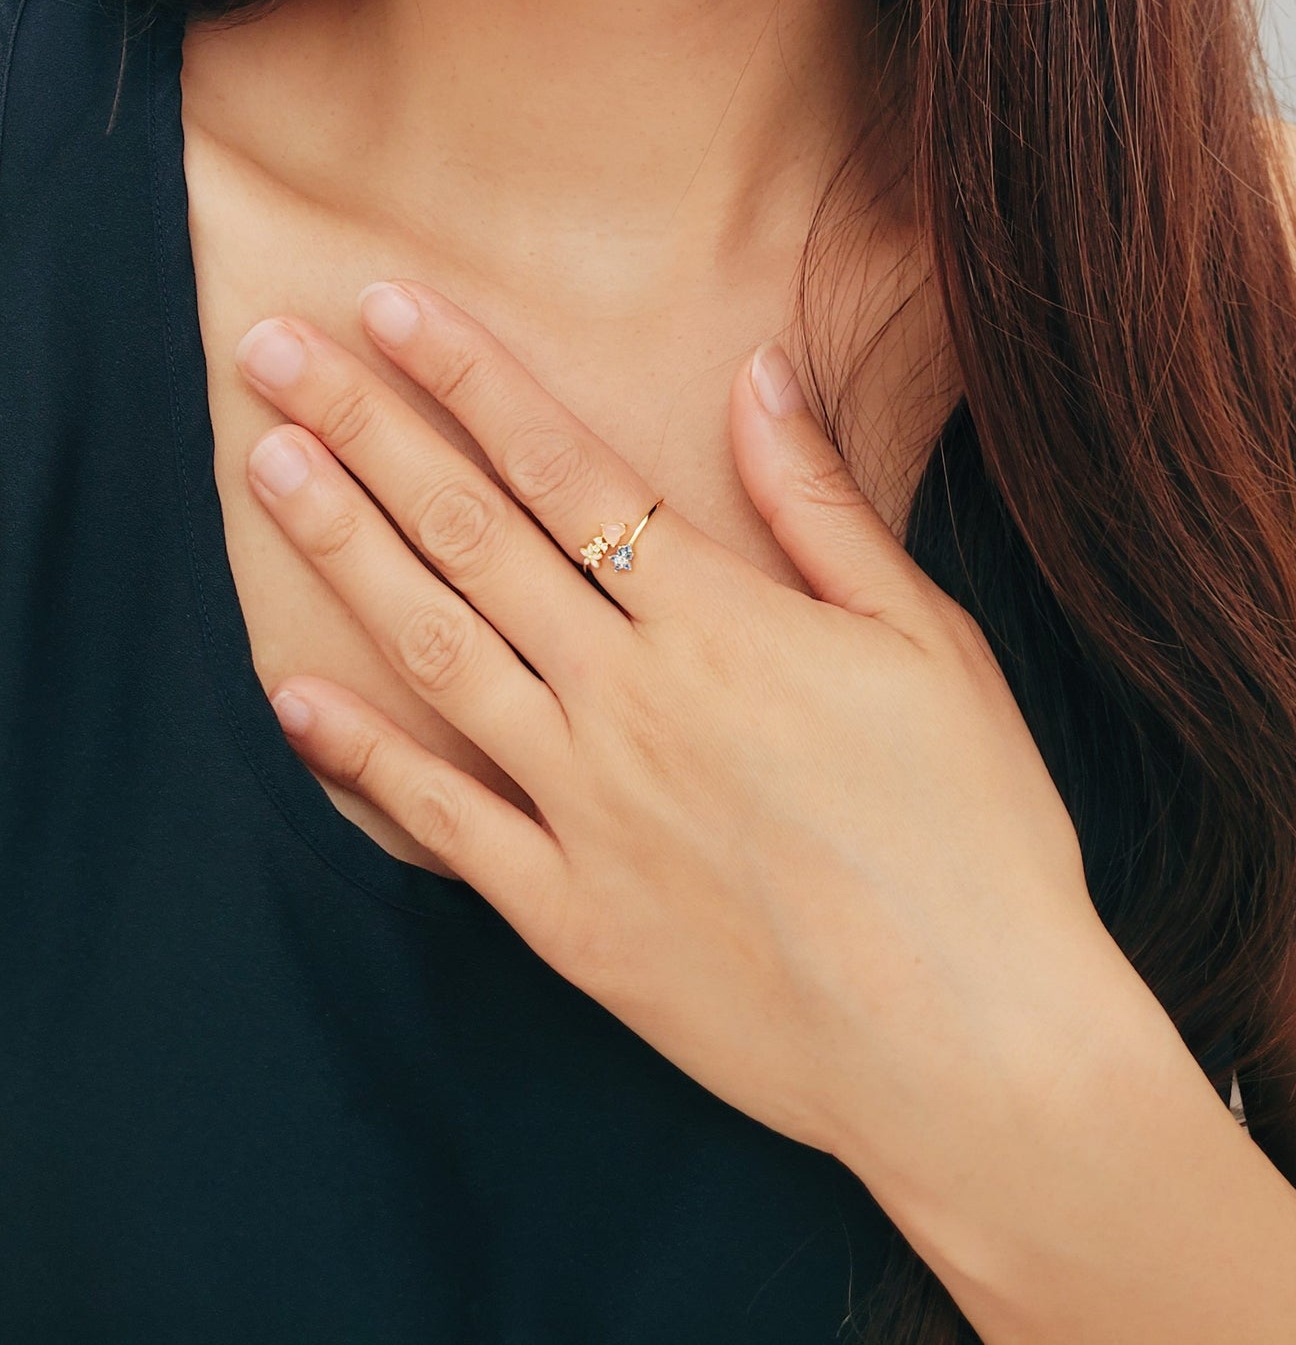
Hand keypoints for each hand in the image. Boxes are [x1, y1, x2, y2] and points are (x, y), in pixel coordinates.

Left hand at [233, 279, 1127, 1173]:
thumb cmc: (974, 831)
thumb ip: (822, 506)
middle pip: (473, 537)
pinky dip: (362, 758)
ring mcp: (587, 812)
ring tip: (266, 469)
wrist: (973, 1044)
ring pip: (437, 652)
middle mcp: (631, 701)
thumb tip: (759, 374)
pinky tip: (294, 696)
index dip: (468, 378)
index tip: (388, 305)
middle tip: (273, 353)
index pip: (564, 466)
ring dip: (344, 552)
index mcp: (721, 623)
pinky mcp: (570, 918)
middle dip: (366, 432)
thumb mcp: (927, 641)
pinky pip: (443, 824)